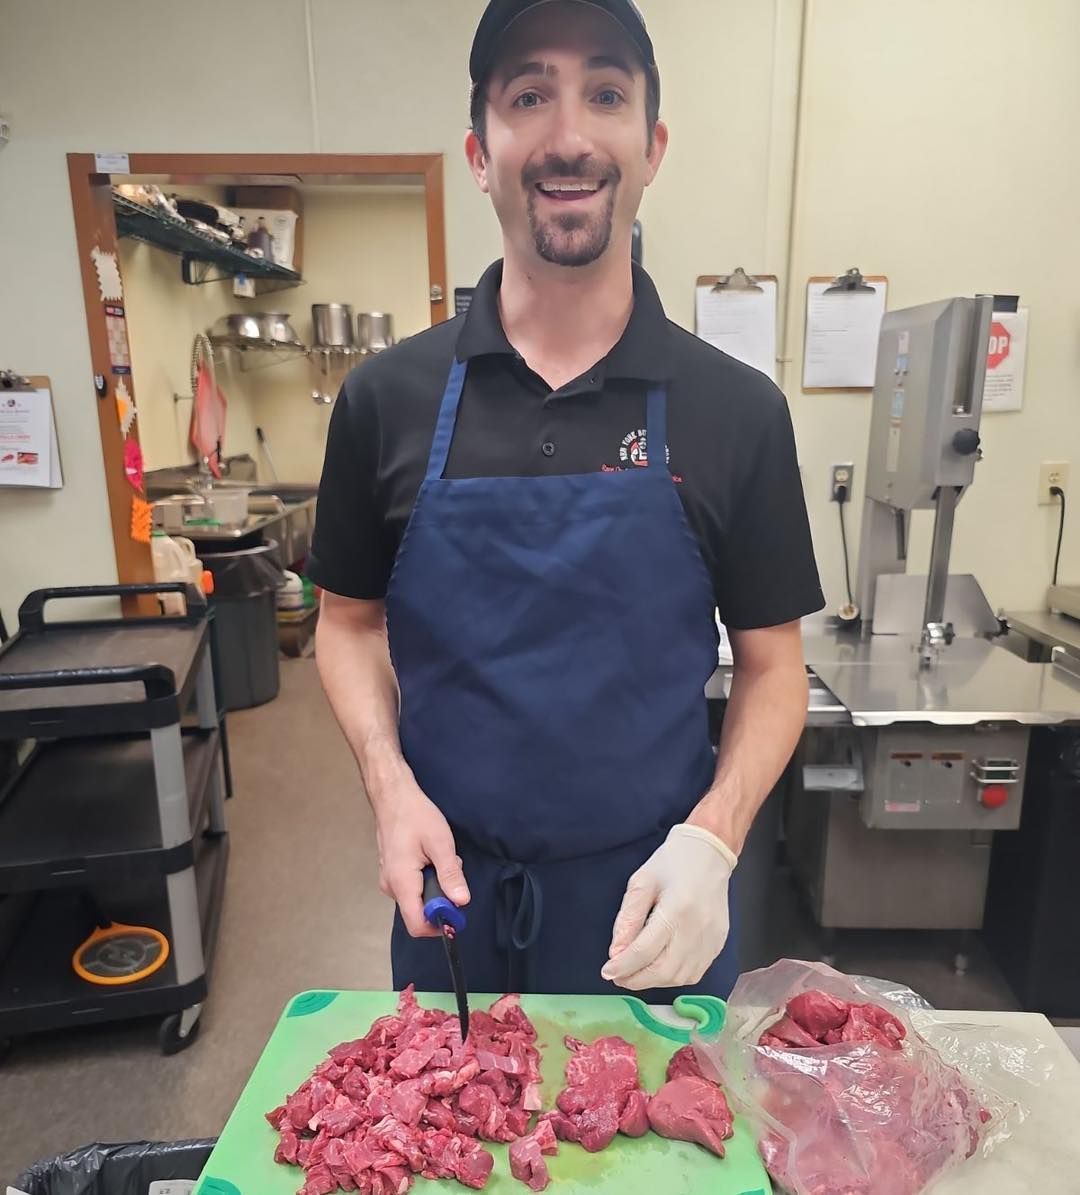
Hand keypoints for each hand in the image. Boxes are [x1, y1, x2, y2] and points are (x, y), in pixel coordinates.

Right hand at [375, 779, 469, 938]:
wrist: (394, 797)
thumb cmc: (415, 815)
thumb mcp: (440, 843)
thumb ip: (451, 875)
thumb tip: (461, 902)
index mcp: (402, 883)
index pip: (417, 925)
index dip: (440, 925)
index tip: (458, 911)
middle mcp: (391, 887)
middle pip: (420, 913)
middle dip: (442, 898)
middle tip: (453, 870)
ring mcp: (390, 880)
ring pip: (418, 899)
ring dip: (436, 885)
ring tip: (442, 857)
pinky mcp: (392, 873)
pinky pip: (413, 887)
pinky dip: (427, 878)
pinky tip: (431, 856)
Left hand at [601, 824, 736, 989]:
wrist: (709, 853)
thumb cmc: (673, 863)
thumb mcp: (641, 882)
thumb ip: (628, 919)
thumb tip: (616, 952)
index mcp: (676, 910)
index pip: (644, 951)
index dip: (623, 966)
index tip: (607, 971)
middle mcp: (697, 929)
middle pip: (663, 971)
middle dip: (636, 980)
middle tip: (618, 977)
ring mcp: (711, 939)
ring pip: (680, 978)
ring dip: (654, 981)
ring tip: (636, 973)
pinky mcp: (718, 944)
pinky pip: (695, 973)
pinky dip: (674, 977)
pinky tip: (660, 968)